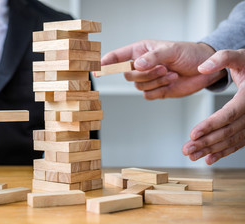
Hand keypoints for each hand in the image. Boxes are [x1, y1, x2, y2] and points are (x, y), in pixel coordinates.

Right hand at [101, 40, 226, 98]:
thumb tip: (136, 65)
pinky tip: (170, 82)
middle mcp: (141, 65)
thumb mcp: (171, 50)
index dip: (106, 63)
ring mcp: (148, 79)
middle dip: (146, 74)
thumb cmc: (188, 53)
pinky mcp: (155, 90)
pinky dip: (159, 90)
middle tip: (164, 68)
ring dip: (156, 81)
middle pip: (128, 75)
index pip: (118, 57)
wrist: (204, 70)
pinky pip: (148, 95)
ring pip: (138, 86)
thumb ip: (153, 57)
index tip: (97, 69)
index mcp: (141, 51)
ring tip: (171, 74)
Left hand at [182, 49, 244, 163]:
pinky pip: (238, 143)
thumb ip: (222, 59)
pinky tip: (209, 158)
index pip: (228, 115)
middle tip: (186, 150)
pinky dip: (223, 152)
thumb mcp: (239, 57)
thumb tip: (202, 67)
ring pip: (231, 140)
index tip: (192, 134)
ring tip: (192, 155)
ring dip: (211, 150)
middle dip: (206, 142)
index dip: (210, 125)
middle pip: (228, 131)